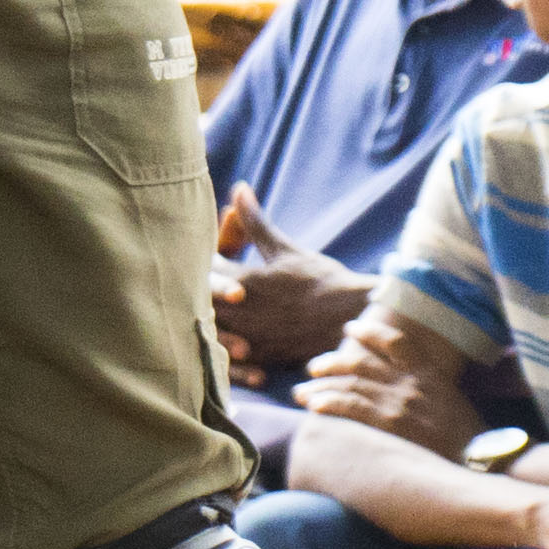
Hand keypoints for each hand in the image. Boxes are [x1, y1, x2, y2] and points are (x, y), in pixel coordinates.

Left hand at [210, 190, 368, 379]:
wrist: (350, 318)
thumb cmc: (321, 280)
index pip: (204, 268)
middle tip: (207, 282)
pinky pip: (226, 358)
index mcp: (243, 281)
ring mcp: (247, 338)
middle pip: (199, 302)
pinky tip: (228, 341)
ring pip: (208, 331)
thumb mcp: (285, 249)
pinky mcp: (257, 359)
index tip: (212, 253)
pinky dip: (223, 348)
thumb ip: (255, 223)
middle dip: (200, 290)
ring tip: (215, 312)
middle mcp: (239, 312)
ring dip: (208, 319)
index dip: (203, 258)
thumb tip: (238, 190)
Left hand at [301, 307, 475, 455]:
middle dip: (333, 364)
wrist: (485, 458)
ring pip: (350, 385)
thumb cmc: (473, 439)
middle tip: (313, 368)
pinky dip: (330, 403)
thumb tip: (413, 394)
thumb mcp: (455, 402)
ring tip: (301, 392)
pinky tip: (313, 406)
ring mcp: (400, 402)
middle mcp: (412, 383)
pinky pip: (351, 407)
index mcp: (429, 373)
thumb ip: (432, 391)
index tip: (350, 328)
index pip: (395, 342)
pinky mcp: (390, 424)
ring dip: (321, 387)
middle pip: (362, 364)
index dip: (369, 332)